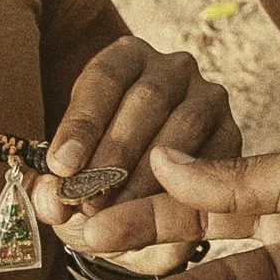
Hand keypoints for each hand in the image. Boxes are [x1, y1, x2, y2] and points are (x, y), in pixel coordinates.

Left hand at [35, 36, 238, 274]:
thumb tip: (50, 199)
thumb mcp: (64, 184)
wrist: (140, 213)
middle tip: (88, 202)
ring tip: (120, 214)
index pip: (104, 78)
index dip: (82, 122)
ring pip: (184, 125)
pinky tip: (157, 219)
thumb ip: (48, 191)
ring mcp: (207, 99)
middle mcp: (172, 69)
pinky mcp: (232, 135)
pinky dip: (184, 189)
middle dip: (114, 155)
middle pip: (147, 99)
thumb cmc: (95, 183)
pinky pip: (214, 156)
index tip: (62, 166)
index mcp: (126, 60)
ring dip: (148, 174)